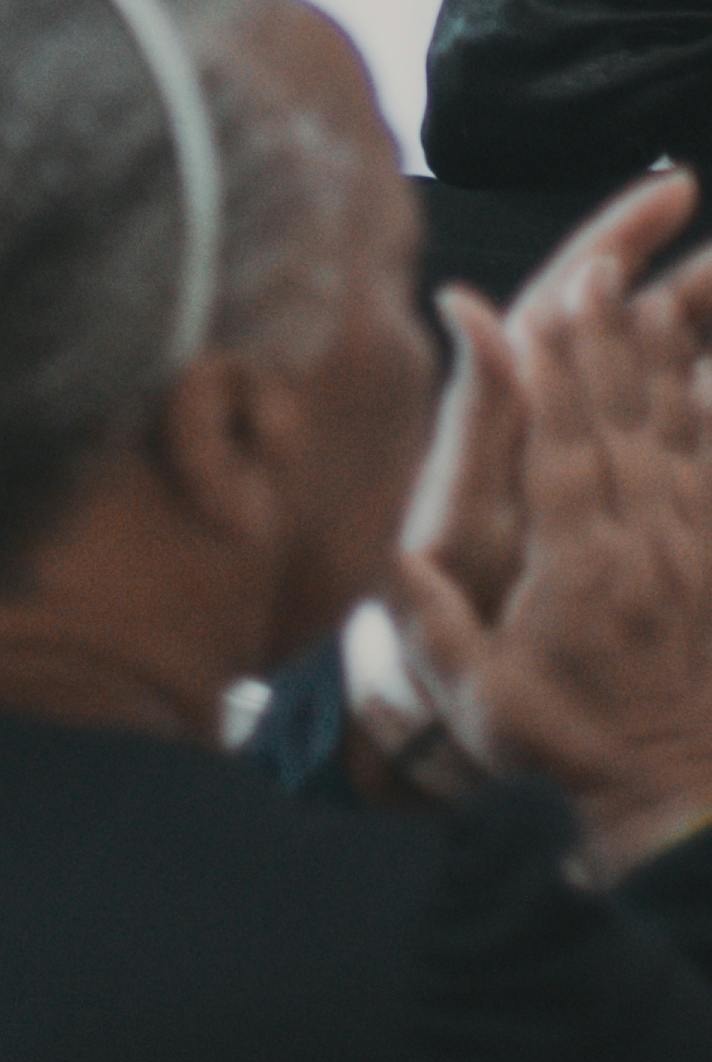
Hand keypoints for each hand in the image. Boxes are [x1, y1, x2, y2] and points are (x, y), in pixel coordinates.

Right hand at [396, 256, 711, 875]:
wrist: (669, 796)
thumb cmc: (557, 744)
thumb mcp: (475, 696)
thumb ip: (430, 621)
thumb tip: (380, 553)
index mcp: (578, 570)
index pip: (567, 447)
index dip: (561, 372)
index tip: (555, 303)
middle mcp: (643, 550)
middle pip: (627, 423)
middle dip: (614, 340)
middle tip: (609, 265)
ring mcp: (693, 557)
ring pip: (681, 440)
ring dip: (668, 365)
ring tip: (663, 296)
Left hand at [398, 178, 703, 631]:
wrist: (461, 674)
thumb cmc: (451, 591)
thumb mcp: (461, 499)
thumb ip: (478, 407)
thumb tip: (463, 299)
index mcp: (515, 398)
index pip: (569, 293)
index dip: (619, 236)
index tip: (676, 189)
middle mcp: (554, 412)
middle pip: (630, 322)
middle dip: (690, 275)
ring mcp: (594, 455)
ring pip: (666, 373)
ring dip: (710, 333)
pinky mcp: (624, 502)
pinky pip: (684, 436)